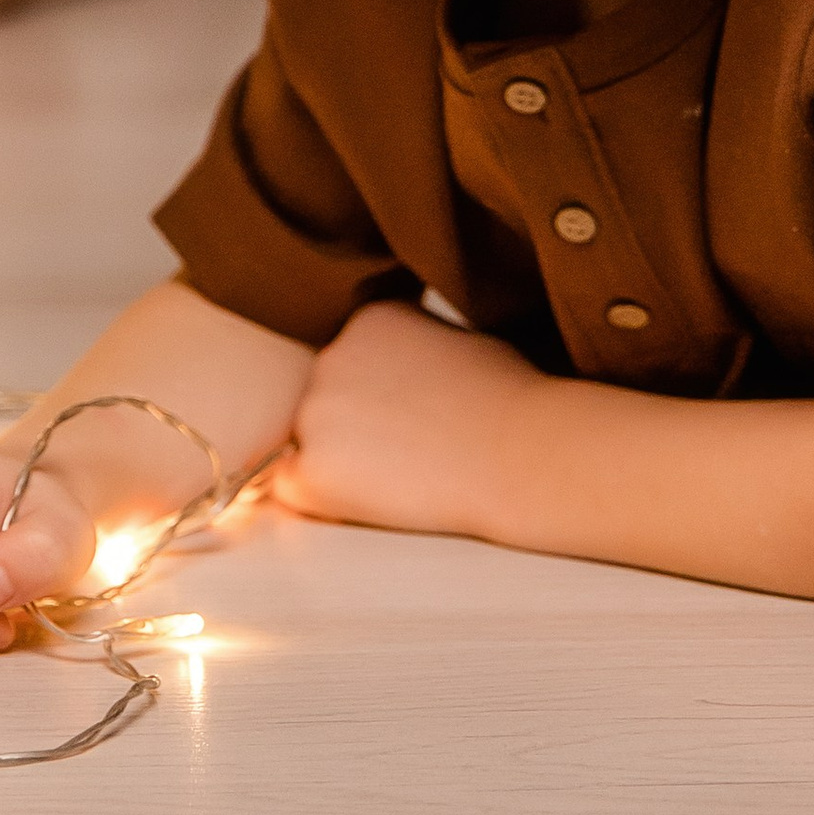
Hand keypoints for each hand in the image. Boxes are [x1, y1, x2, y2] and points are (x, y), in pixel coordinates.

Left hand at [276, 300, 544, 542]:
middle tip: (411, 448)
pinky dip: (321, 498)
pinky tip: (372, 497)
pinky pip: (290, 488)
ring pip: (308, 441)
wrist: (523, 453)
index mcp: (366, 317)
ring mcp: (315, 411)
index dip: (380, 394)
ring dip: (342, 459)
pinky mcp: (312, 469)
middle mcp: (330, 354)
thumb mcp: (457, 338)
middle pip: (324, 398)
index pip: (350, 360)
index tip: (417, 412)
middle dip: (356, 423)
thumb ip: (409, 342)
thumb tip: (396, 369)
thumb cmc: (509, 400)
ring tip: (405, 473)